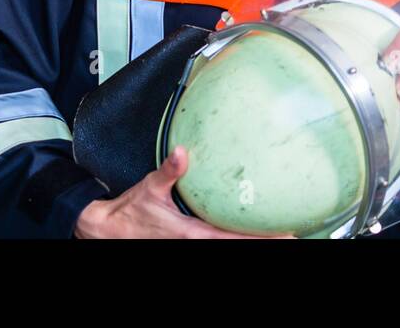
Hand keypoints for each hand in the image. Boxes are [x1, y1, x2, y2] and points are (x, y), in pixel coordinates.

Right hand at [75, 146, 290, 238]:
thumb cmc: (130, 211)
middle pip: (234, 245)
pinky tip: (245, 232)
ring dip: (249, 240)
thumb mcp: (149, 188)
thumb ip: (168, 171)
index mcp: (188, 234)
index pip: (230, 239)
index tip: (281, 234)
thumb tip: (181, 152)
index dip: (257, 237)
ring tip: (277, 235)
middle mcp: (192, 243)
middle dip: (262, 240)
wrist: (108, 230)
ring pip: (225, 246)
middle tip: (291, 235)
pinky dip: (232, 238)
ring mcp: (189, 245)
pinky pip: (214, 242)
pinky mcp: (186, 242)